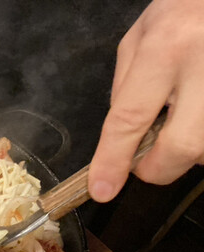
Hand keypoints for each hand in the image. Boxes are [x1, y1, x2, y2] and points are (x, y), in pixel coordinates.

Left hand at [88, 0, 203, 202]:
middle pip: (181, 146)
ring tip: (181, 119)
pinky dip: (202, 140)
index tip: (102, 189)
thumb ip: (125, 87)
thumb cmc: (184, 8)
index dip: (113, 160)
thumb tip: (120, 137)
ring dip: (188, 151)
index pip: (130, 118)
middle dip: (158, 167)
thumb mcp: (140, 36)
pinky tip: (195, 115)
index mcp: (166, 48)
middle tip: (146, 160)